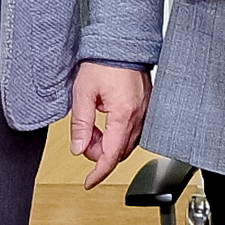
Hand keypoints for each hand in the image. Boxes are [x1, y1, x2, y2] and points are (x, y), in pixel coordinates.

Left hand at [68, 62, 149, 188]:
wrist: (121, 42)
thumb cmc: (104, 62)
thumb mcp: (83, 94)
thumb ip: (80, 124)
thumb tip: (78, 149)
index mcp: (123, 114)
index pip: (111, 155)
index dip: (99, 172)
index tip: (89, 182)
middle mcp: (139, 115)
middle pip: (119, 151)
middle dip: (99, 153)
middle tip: (83, 139)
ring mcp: (145, 110)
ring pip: (128, 142)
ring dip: (109, 143)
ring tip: (93, 128)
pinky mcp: (146, 105)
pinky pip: (135, 129)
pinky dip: (119, 133)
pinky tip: (107, 122)